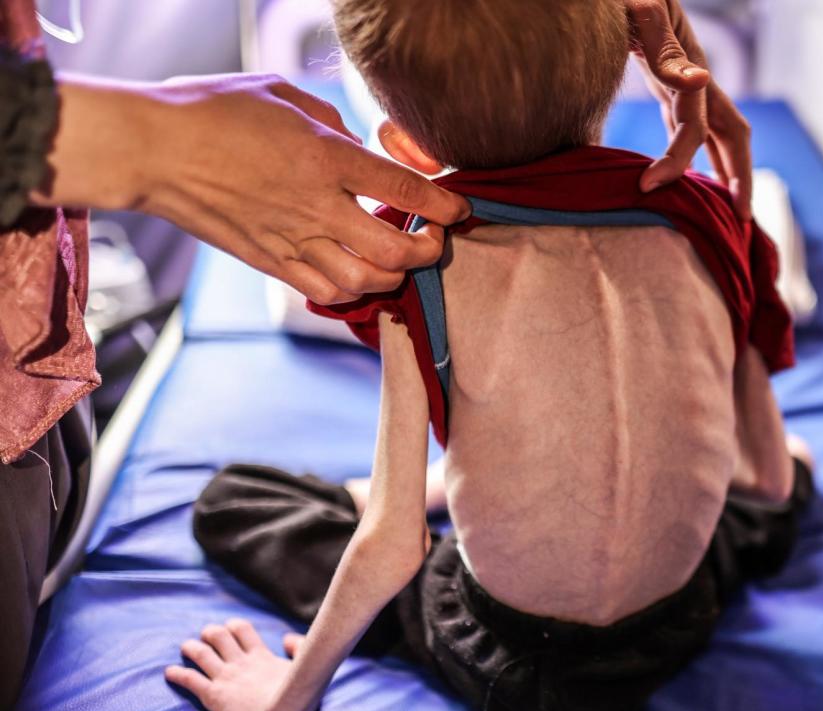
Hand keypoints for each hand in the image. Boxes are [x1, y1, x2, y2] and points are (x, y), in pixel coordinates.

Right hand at [35, 74, 471, 305]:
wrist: (151, 150)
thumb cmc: (213, 110)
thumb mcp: (285, 95)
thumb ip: (334, 121)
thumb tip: (361, 146)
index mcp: (325, 158)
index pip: (406, 193)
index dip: (445, 206)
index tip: (459, 208)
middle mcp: (316, 206)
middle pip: (396, 251)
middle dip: (429, 251)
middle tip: (434, 238)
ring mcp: (292, 239)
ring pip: (366, 282)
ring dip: (394, 276)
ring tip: (398, 259)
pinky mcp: (269, 261)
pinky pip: (325, 290)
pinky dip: (353, 289)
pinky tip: (358, 273)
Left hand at [165, 619, 308, 710]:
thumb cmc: (297, 699)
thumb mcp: (305, 668)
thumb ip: (299, 648)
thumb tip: (287, 639)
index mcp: (260, 655)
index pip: (242, 629)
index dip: (233, 626)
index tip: (230, 629)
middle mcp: (239, 662)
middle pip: (218, 635)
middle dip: (210, 633)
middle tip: (207, 638)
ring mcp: (225, 677)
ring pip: (200, 653)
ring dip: (190, 648)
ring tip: (186, 648)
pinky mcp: (213, 695)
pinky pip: (190, 679)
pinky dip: (177, 674)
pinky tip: (169, 672)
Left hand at [626, 0, 752, 219]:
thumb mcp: (643, 14)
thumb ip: (665, 52)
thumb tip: (699, 82)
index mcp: (689, 70)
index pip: (694, 128)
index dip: (677, 161)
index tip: (649, 186)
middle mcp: (696, 80)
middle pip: (733, 136)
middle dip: (740, 178)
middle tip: (740, 221)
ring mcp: (686, 82)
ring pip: (717, 134)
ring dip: (727, 171)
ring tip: (729, 211)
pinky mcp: (668, 82)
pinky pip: (691, 126)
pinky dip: (696, 155)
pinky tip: (691, 177)